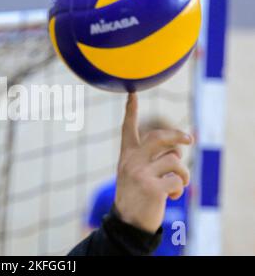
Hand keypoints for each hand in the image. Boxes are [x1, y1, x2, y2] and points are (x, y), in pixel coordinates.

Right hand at [114, 93, 192, 233]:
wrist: (126, 223)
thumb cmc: (135, 195)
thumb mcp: (134, 173)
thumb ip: (149, 158)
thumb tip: (177, 147)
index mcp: (126, 156)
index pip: (128, 128)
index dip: (130, 110)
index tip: (131, 93)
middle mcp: (132, 161)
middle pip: (159, 137)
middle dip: (178, 136)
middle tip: (190, 140)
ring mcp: (141, 174)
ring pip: (175, 160)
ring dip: (183, 174)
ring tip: (177, 185)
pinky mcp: (153, 188)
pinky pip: (178, 179)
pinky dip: (181, 188)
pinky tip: (173, 196)